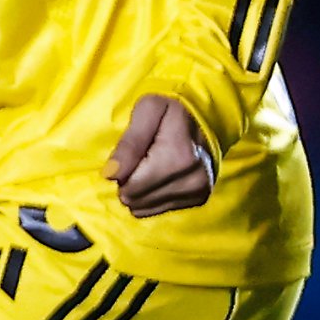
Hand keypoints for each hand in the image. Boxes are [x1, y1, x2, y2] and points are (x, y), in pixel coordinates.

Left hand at [106, 93, 214, 216]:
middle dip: (128, 181)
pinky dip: (151, 196)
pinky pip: (156, 210)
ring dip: (138, 190)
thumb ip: (128, 142)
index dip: (122, 171)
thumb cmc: (172, 112)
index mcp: (178, 157)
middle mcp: (191, 180)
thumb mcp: (148, 110)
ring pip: (142, 208)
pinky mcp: (198, 200)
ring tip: (151, 167)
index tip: (133, 153)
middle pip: (134, 199)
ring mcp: (196, 193)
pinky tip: (160, 177)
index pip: (130, 185)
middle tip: (141, 159)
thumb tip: (111, 175)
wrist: (208, 120)